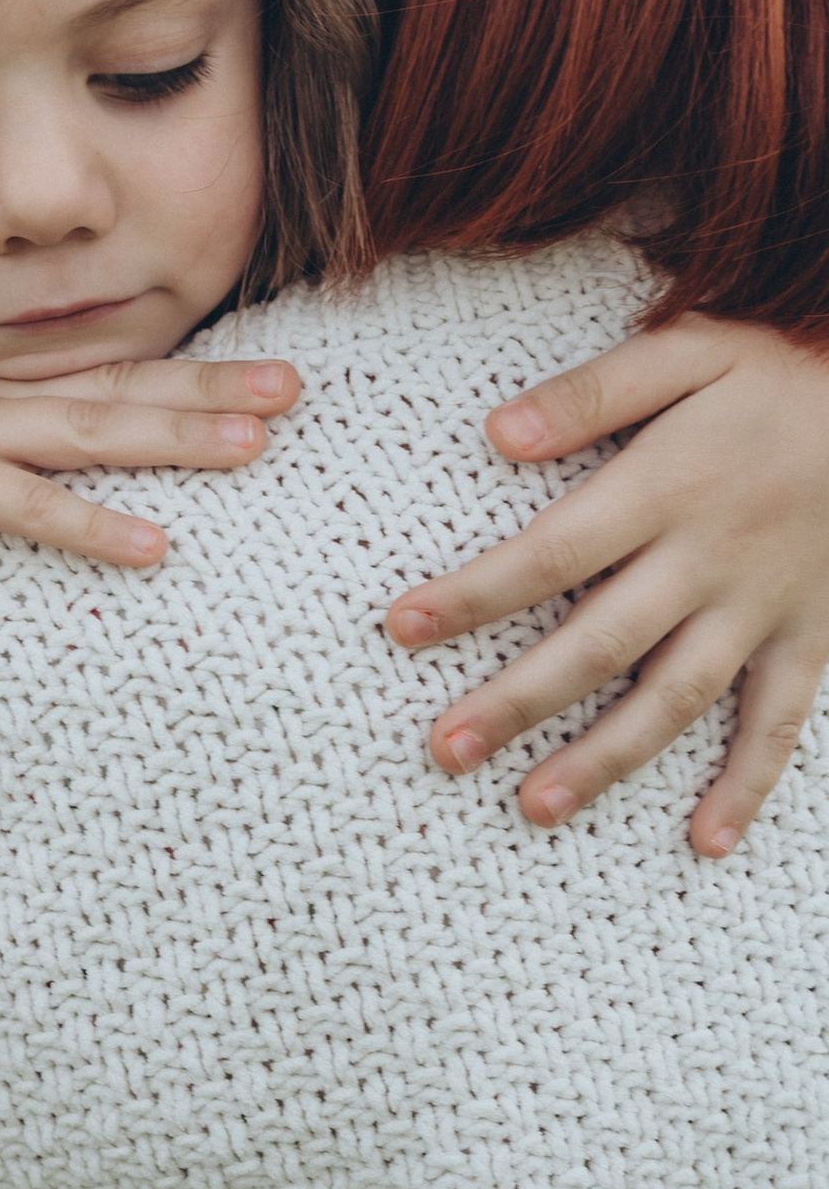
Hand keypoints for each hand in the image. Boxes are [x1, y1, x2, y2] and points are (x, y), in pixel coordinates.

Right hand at [0, 351, 297, 599]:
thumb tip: (48, 484)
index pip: (107, 381)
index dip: (190, 375)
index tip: (266, 375)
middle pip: (118, 391)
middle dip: (210, 387)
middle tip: (298, 387)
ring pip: (87, 433)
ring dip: (173, 438)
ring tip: (253, 447)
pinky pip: (25, 506)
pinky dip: (90, 524)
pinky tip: (154, 548)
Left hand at [384, 317, 828, 856]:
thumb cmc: (782, 368)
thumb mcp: (690, 348)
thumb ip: (592, 393)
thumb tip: (495, 432)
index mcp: (666, 486)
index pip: (551, 554)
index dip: (474, 594)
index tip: (402, 628)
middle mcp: (709, 560)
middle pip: (599, 644)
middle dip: (517, 701)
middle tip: (444, 749)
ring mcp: (764, 607)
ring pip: (676, 698)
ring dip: (606, 759)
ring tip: (535, 807)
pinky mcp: (813, 635)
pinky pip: (781, 721)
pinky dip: (748, 783)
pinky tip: (706, 840)